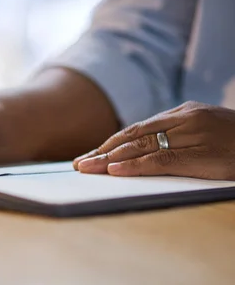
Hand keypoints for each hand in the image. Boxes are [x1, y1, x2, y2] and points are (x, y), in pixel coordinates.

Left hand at [73, 101, 234, 179]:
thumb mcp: (205, 134)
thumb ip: (176, 138)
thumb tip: (141, 154)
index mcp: (184, 113)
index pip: (137, 129)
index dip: (110, 144)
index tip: (89, 156)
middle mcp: (185, 119)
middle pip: (133, 135)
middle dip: (102, 151)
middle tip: (78, 164)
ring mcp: (194, 135)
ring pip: (142, 146)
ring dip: (109, 159)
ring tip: (86, 168)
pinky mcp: (202, 154)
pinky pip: (161, 159)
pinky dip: (134, 165)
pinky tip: (114, 171)